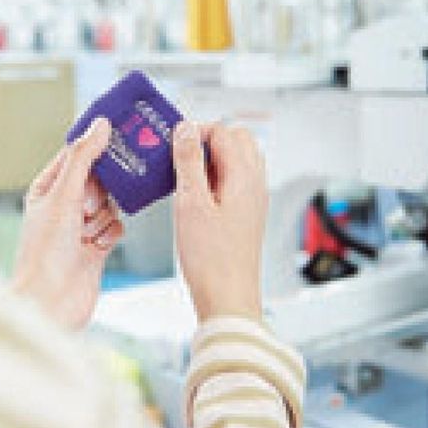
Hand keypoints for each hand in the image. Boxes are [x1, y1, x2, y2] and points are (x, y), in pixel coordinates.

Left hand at [13, 118, 123, 329]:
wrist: (51, 303)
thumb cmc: (43, 254)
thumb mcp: (63, 196)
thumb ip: (83, 158)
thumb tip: (99, 125)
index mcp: (47, 188)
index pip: (75, 154)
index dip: (94, 145)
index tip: (117, 132)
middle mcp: (63, 205)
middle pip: (97, 178)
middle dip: (99, 190)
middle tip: (87, 205)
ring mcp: (80, 226)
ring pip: (109, 202)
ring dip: (102, 216)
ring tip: (85, 233)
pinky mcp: (96, 245)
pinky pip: (115, 225)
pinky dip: (110, 233)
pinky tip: (96, 246)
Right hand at [172, 122, 267, 321]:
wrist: (227, 297)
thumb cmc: (211, 259)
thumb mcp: (191, 203)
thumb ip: (189, 162)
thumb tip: (185, 130)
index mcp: (245, 177)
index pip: (224, 132)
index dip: (197, 131)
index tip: (173, 143)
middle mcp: (255, 185)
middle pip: (237, 140)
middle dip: (207, 140)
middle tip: (179, 156)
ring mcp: (252, 200)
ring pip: (237, 160)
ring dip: (211, 159)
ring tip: (184, 176)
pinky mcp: (245, 214)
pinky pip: (233, 181)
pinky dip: (214, 178)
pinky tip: (193, 196)